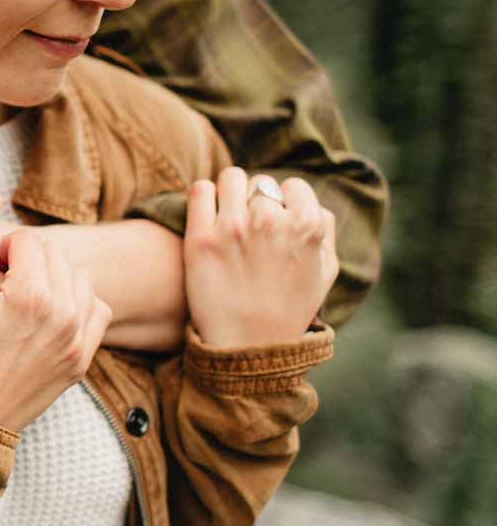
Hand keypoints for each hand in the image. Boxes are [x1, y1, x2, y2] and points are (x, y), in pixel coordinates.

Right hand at [0, 229, 111, 431]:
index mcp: (30, 299)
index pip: (28, 240)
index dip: (0, 246)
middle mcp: (63, 316)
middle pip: (56, 255)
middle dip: (26, 257)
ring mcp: (77, 342)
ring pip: (79, 278)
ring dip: (51, 276)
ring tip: (19, 294)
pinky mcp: (79, 362)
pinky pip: (96, 311)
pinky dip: (76, 302)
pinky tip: (46, 313)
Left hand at [184, 168, 337, 346]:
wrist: (246, 347)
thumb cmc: (288, 311)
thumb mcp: (324, 273)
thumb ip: (325, 232)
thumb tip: (312, 204)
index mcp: (307, 226)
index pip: (294, 186)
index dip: (284, 203)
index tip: (275, 222)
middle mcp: (271, 222)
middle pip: (261, 183)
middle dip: (256, 201)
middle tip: (248, 226)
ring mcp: (233, 229)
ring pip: (231, 178)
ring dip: (229, 192)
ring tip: (226, 215)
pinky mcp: (200, 239)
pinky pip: (200, 189)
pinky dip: (203, 195)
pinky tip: (206, 213)